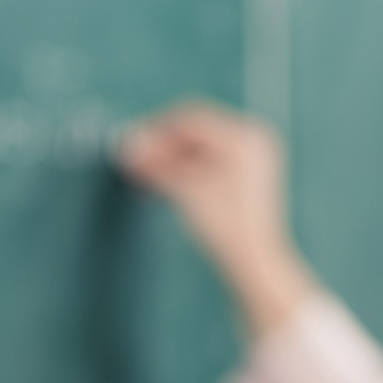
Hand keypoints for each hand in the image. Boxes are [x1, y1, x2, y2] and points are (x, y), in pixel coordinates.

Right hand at [117, 99, 316, 334]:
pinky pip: (209, 164)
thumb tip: (129, 147)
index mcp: (245, 138)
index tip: (131, 144)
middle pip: (195, 134)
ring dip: (170, 160)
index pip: (191, 120)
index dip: (156, 131)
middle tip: (133, 160)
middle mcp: (253, 142)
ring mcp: (251, 160)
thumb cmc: (228, 227)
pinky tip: (163, 182)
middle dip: (161, 147)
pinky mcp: (246, 178)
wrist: (253, 262)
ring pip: (199, 150)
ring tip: (144, 174)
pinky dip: (185, 171)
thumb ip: (156, 164)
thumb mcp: (187, 190)